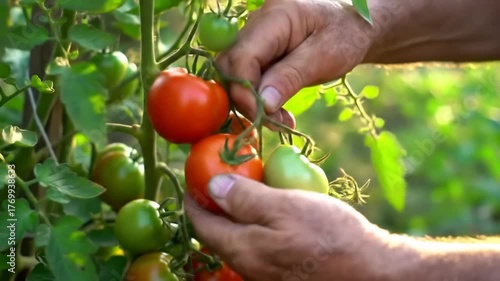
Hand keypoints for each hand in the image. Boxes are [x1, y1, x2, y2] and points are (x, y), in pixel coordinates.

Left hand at [185, 174, 395, 280]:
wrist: (370, 269)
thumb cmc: (329, 235)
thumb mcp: (286, 207)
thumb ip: (245, 198)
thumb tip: (211, 186)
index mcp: (243, 249)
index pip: (202, 224)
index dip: (194, 200)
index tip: (193, 178)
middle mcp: (248, 266)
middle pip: (217, 234)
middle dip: (212, 207)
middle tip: (216, 179)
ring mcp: (265, 272)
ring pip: (237, 240)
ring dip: (233, 215)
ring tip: (242, 189)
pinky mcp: (282, 272)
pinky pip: (257, 245)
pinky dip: (253, 225)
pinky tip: (269, 210)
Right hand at [216, 0, 374, 127]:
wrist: (353, 26)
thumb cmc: (345, 35)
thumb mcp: (325, 57)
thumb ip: (291, 77)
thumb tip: (263, 104)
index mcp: (275, 17)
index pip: (242, 56)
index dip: (245, 90)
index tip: (263, 115)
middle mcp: (257, 24)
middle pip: (231, 65)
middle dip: (246, 99)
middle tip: (274, 122)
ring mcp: (254, 38)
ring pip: (235, 75)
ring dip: (252, 103)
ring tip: (280, 121)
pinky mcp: (257, 53)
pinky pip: (247, 78)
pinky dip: (259, 100)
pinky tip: (278, 114)